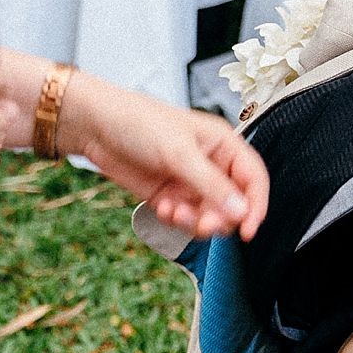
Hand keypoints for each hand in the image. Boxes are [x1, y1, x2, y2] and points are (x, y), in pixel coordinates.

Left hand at [61, 77, 269, 241]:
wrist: (96, 127)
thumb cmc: (139, 123)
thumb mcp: (178, 152)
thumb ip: (211, 184)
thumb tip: (241, 211)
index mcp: (223, 145)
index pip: (254, 179)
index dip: (256, 205)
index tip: (248, 229)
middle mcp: (211, 165)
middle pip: (234, 204)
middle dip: (220, 218)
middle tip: (203, 224)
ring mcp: (190, 183)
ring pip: (210, 216)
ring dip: (196, 222)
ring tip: (176, 213)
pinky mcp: (170, 196)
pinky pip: (186, 219)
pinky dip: (178, 220)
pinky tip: (164, 209)